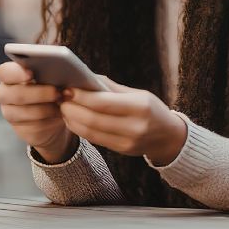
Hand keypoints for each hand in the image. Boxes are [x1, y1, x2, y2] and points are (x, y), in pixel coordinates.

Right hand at [0, 61, 74, 162]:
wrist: (54, 113)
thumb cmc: (51, 86)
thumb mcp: (51, 77)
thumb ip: (49, 73)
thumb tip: (59, 74)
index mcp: (9, 75)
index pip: (4, 72)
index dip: (16, 73)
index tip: (31, 74)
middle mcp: (5, 94)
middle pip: (15, 94)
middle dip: (39, 93)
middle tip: (57, 92)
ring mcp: (10, 113)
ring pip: (25, 112)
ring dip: (47, 108)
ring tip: (60, 103)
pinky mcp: (20, 129)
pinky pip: (34, 125)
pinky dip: (50, 119)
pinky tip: (58, 113)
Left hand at [60, 79, 187, 165]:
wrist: (168, 137)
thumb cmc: (151, 109)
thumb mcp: (137, 94)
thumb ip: (111, 88)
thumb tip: (84, 78)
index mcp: (140, 107)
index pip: (103, 103)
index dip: (81, 96)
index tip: (67, 88)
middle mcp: (135, 127)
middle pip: (93, 119)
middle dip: (72, 108)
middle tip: (60, 98)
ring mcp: (127, 142)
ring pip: (90, 132)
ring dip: (72, 119)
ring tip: (64, 108)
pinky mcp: (121, 151)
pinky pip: (94, 139)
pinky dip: (80, 129)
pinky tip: (74, 119)